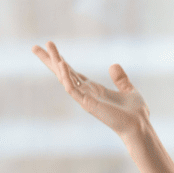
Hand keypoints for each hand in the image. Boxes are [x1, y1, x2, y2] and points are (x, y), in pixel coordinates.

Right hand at [32, 41, 149, 138]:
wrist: (140, 126)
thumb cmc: (135, 113)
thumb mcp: (129, 90)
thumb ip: (121, 79)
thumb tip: (113, 64)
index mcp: (94, 90)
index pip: (73, 72)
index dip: (61, 61)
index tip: (50, 48)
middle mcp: (86, 93)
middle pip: (63, 73)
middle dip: (49, 60)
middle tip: (34, 46)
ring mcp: (85, 99)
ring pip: (65, 78)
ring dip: (56, 62)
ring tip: (48, 46)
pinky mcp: (88, 104)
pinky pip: (73, 89)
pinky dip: (67, 77)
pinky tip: (62, 64)